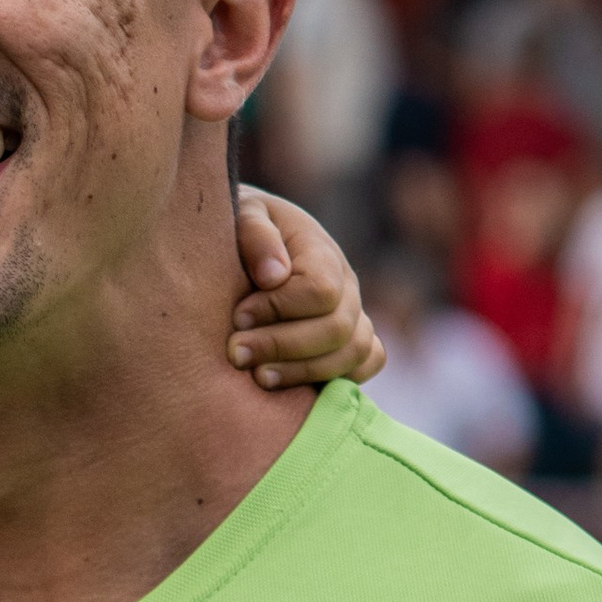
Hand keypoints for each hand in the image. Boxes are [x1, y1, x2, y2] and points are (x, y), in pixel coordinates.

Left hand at [230, 189, 385, 389]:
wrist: (244, 248)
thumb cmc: (238, 232)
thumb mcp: (241, 215)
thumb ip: (256, 235)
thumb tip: (274, 276)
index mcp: (321, 250)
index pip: (320, 291)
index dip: (278, 309)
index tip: (237, 316)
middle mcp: (346, 284)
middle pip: (336, 329)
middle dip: (282, 346)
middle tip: (235, 354)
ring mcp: (353, 314)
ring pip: (353, 353)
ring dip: (302, 373)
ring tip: (256, 377)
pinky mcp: (350, 340)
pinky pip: (366, 364)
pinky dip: (336, 379)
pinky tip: (292, 385)